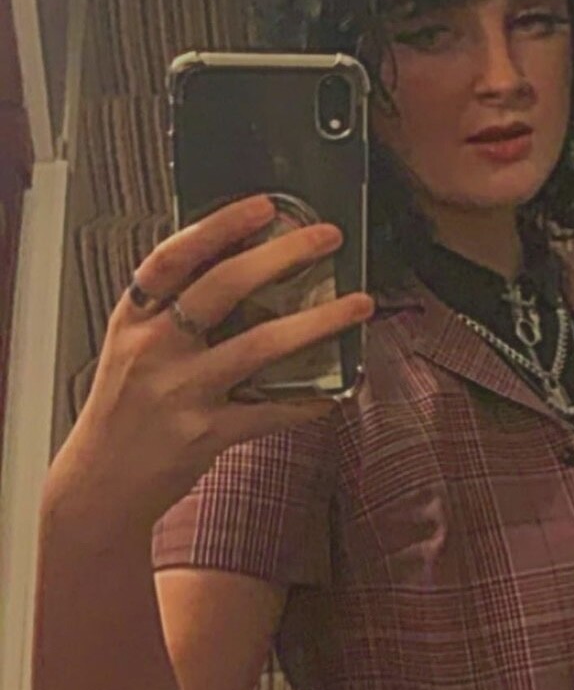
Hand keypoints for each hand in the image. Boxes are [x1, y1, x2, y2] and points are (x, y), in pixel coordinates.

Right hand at [46, 195, 373, 539]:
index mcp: (134, 320)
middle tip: (327, 239)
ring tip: (357, 305)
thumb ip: (171, 314)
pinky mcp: (206, 434)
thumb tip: (235, 271)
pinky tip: (335, 391)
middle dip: (282, 256)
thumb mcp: (132, 350)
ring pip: (259, 346)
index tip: (263, 206)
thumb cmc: (123, 412)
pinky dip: (306, 401)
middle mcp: (155, 349)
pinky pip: (270, 411)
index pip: (173, 257)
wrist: (100, 483)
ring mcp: (182, 392)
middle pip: (222, 288)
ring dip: (316, 322)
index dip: (219, 227)